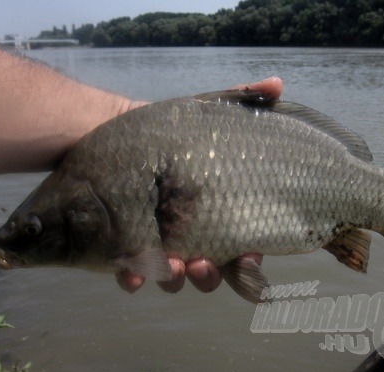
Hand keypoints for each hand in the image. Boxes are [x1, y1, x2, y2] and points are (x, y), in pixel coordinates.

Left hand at [116, 77, 282, 294]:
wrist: (104, 130)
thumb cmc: (163, 128)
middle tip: (205, 264)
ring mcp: (158, 240)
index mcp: (215, 211)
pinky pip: (133, 271)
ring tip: (172, 266)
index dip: (248, 259)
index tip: (249, 257)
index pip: (241, 244)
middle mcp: (190, 231)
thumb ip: (243, 99)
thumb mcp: (205, 111)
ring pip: (174, 275)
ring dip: (176, 278)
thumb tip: (279, 82)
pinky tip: (132, 273)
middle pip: (210, 268)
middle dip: (210, 274)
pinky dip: (134, 276)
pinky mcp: (125, 243)